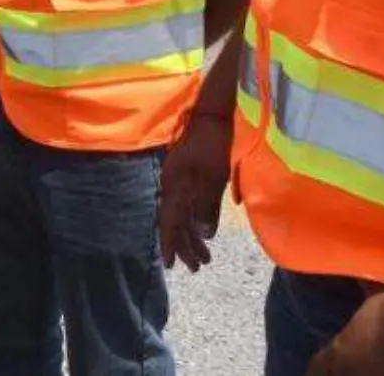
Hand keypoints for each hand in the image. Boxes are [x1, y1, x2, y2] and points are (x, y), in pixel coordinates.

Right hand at [159, 113, 229, 271]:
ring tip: (205, 256)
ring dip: (191, 236)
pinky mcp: (187, 176)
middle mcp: (172, 186)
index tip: (172, 266)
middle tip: (198, 267)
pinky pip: (187, 205)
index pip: (169, 222)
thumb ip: (207, 205)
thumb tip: (204, 235)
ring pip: (182, 215)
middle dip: (185, 246)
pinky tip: (204, 230)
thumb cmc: (212, 143)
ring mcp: (179, 180)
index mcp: (174, 186)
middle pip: (175, 222)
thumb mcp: (214, 176)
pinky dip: (194, 220)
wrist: (211, 115)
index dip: (170, 245)